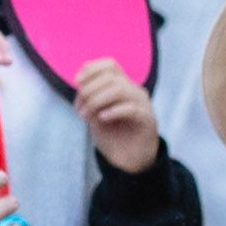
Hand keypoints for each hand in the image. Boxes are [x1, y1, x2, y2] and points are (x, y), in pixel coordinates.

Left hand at [70, 55, 162, 174]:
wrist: (128, 160)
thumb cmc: (112, 135)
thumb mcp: (95, 112)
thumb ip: (90, 96)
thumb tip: (79, 80)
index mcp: (123, 86)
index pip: (110, 65)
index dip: (92, 69)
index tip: (77, 82)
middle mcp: (134, 91)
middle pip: (110, 77)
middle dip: (88, 90)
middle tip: (79, 109)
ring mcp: (143, 104)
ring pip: (119, 89)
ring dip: (96, 101)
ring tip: (86, 115)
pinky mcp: (148, 120)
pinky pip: (131, 109)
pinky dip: (113, 111)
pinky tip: (102, 118)